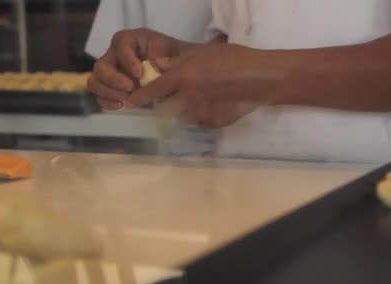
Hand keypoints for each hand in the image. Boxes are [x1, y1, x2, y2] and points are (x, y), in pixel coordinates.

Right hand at [87, 28, 182, 109]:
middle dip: (113, 79)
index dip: (127, 59)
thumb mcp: (172, 50)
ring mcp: (110, 72)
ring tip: (125, 99)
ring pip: (95, 81)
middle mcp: (115, 54)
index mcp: (129, 40)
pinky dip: (107, 102)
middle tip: (130, 89)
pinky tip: (121, 106)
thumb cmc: (171, 57)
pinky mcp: (111, 88)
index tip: (139, 74)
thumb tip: (154, 63)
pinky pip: (99, 96)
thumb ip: (164, 54)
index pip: (120, 43)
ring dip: (108, 92)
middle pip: (101, 65)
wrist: (174, 73)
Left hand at [128, 43, 274, 127]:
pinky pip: (199, 122)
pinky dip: (200, 116)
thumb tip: (159, 66)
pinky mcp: (213, 123)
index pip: (153, 91)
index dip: (139, 98)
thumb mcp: (203, 53)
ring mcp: (200, 114)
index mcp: (182, 78)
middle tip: (174, 97)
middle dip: (165, 105)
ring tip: (196, 101)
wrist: (260, 79)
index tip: (130, 103)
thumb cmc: (233, 59)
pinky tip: (213, 106)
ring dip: (182, 112)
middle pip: (165, 108)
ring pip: (182, 116)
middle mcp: (187, 98)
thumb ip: (178, 62)